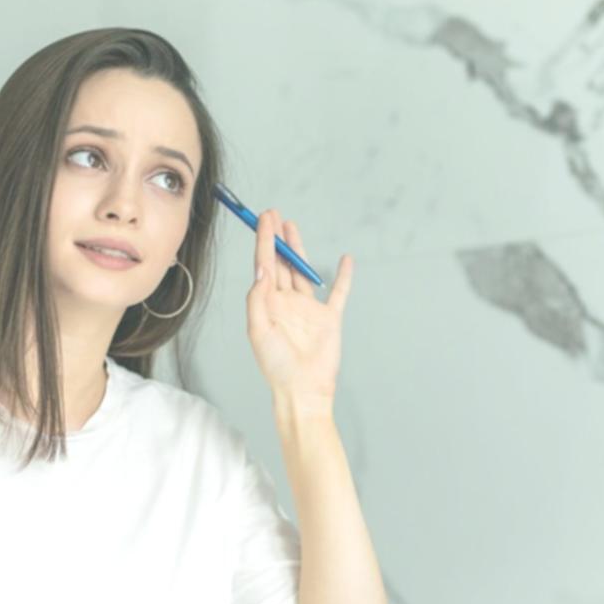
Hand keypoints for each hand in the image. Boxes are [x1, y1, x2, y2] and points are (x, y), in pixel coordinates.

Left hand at [246, 210, 353, 405]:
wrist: (303, 389)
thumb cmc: (276, 365)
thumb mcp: (259, 330)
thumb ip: (258, 298)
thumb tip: (262, 268)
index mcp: (267, 304)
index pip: (264, 265)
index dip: (263, 240)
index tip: (262, 219)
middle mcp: (286, 303)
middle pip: (280, 263)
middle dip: (276, 239)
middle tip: (272, 214)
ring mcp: (308, 309)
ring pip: (303, 271)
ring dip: (298, 249)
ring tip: (291, 226)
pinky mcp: (329, 318)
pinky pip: (339, 292)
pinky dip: (343, 276)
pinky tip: (344, 260)